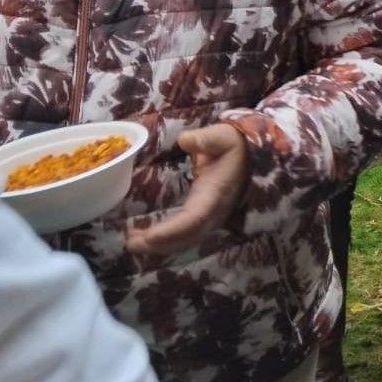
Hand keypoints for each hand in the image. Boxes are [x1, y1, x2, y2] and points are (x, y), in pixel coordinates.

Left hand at [126, 124, 248, 255]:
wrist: (250, 154)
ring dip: (161, 245)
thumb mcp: (222, 136)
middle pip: (188, 235)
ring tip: (133, 242)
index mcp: (216, 193)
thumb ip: (206, 139)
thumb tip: (186, 140)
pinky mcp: (204, 215)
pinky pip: (186, 234)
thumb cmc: (233, 145)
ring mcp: (211, 215)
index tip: (148, 236)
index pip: (194, 218)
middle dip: (161, 243)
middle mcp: (214, 210)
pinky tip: (146, 237)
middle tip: (131, 244)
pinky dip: (166, 240)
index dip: (172, 230)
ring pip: (187, 238)